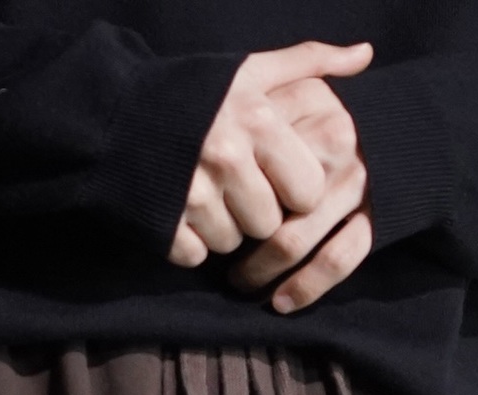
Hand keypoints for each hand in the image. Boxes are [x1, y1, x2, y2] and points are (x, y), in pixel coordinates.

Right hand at [168, 42, 371, 270]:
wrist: (112, 111)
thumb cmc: (193, 93)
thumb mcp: (249, 70)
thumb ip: (309, 64)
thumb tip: (365, 54)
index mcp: (257, 120)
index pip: (308, 191)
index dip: (293, 189)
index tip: (273, 174)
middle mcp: (227, 156)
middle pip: (271, 225)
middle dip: (256, 212)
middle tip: (233, 186)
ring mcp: (192, 193)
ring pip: (234, 243)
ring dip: (223, 229)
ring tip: (205, 195)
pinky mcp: (163, 222)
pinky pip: (196, 255)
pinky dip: (189, 242)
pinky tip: (180, 211)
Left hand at [230, 74, 373, 311]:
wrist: (412, 131)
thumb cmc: (336, 114)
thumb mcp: (305, 85)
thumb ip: (267, 91)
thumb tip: (217, 121)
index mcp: (312, 105)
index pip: (252, 153)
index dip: (223, 190)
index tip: (207, 209)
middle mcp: (335, 142)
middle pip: (266, 202)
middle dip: (235, 242)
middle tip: (220, 260)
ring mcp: (356, 183)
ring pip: (294, 240)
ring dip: (261, 272)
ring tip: (243, 284)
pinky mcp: (376, 217)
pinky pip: (336, 260)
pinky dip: (305, 288)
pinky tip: (281, 303)